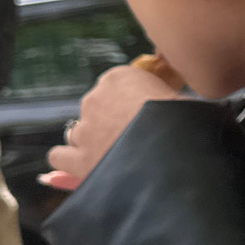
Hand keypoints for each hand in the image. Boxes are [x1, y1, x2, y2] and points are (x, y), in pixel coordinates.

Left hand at [42, 63, 180, 190]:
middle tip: (132, 138)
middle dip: (109, 121)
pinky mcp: (78, 159)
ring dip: (88, 141)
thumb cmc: (183, 123)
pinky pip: (60, 156)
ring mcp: (84, 130)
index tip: (144, 112)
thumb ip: (170, 100)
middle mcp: (95, 99)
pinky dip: (69, 161)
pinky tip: (85, 166)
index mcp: (119, 78)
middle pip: (95, 108)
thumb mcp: (183, 99)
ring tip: (109, 154)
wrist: (169, 155)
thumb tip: (184, 110)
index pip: (116, 84)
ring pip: (75, 132)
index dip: (129, 100)